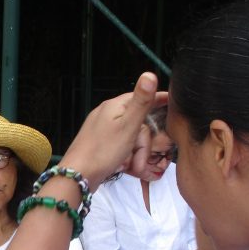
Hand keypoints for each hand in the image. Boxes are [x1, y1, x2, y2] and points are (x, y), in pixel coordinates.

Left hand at [60, 73, 166, 189]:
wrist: (78, 175)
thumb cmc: (102, 151)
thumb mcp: (128, 125)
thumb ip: (141, 101)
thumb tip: (149, 74)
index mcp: (115, 106)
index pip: (141, 97)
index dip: (157, 100)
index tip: (170, 100)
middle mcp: (108, 115)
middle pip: (138, 124)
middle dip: (142, 145)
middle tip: (140, 162)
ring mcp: (103, 130)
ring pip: (131, 138)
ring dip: (135, 154)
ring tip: (132, 168)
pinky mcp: (101, 144)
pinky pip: (121, 148)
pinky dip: (126, 158)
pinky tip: (123, 167)